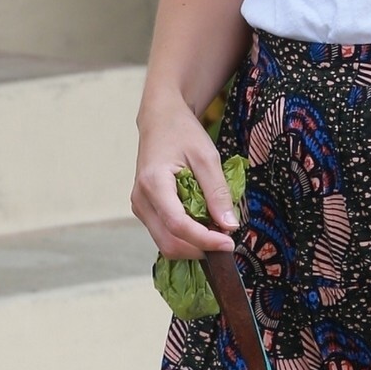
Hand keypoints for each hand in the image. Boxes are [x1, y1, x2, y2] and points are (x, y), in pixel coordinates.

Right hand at [132, 95, 239, 259]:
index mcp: (153, 184)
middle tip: (227, 240)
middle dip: (199, 248)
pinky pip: (165, 234)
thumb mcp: (207, 157)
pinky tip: (204, 225)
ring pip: (166, 243)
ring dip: (193, 245)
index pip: (178, 225)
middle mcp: (141, 200)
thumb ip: (218, 193)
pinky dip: (186, 238)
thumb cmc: (182, 133)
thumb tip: (230, 226)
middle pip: (169, 243)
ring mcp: (140, 208)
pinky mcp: (145, 211)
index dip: (205, 240)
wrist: (160, 121)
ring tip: (216, 230)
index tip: (229, 242)